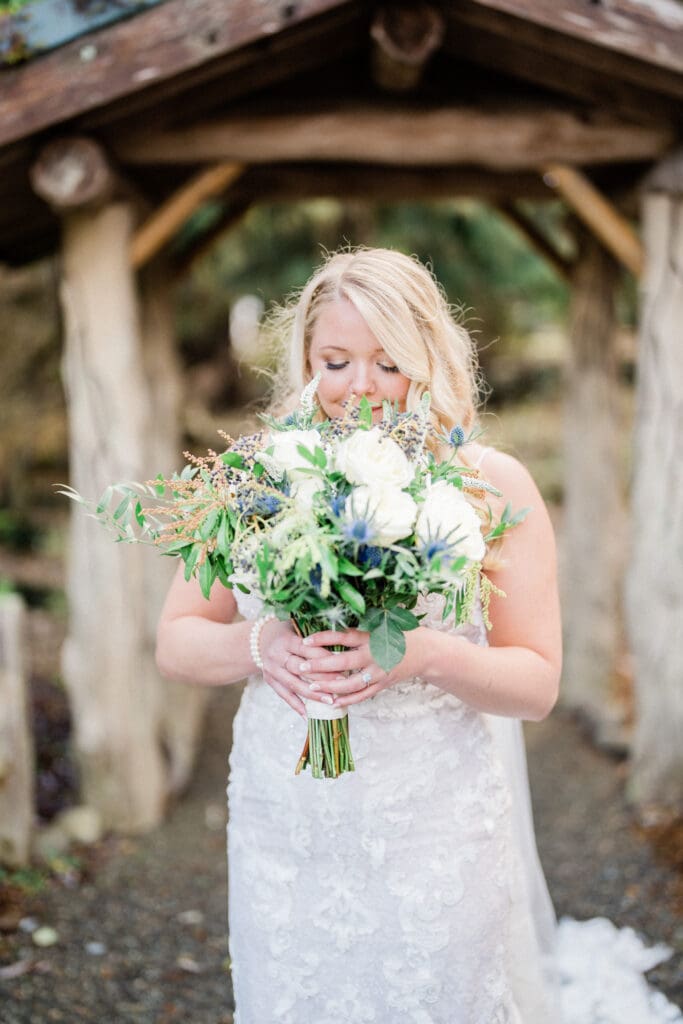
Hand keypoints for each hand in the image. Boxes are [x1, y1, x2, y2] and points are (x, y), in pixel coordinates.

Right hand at [258, 619, 337, 717]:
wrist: (262, 638)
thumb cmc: (289, 630)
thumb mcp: (299, 626)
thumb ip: (316, 635)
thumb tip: (342, 646)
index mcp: (285, 640)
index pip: (306, 650)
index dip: (323, 658)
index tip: (342, 666)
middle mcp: (276, 655)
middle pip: (300, 669)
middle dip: (322, 677)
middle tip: (341, 684)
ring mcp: (271, 669)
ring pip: (293, 685)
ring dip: (313, 694)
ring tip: (331, 701)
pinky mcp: (269, 681)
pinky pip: (284, 695)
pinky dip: (296, 706)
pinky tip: (308, 716)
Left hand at [298, 626, 428, 706]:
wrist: (426, 652)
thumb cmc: (401, 633)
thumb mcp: (383, 624)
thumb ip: (360, 624)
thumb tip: (333, 618)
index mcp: (372, 637)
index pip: (344, 637)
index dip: (324, 638)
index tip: (305, 640)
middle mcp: (374, 655)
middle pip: (343, 662)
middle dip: (320, 665)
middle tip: (301, 666)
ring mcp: (379, 673)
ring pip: (351, 684)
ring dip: (330, 687)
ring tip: (311, 687)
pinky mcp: (383, 685)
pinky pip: (362, 695)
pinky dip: (347, 700)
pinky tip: (331, 701)